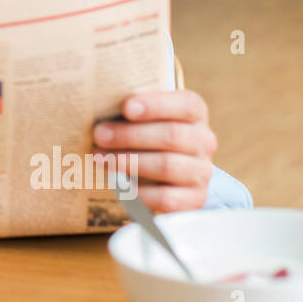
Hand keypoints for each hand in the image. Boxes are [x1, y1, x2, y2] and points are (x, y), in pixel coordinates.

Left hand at [92, 89, 217, 212]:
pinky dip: (139, 192)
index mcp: (194, 113)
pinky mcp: (194, 199)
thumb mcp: (140, 117)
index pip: (186, 105)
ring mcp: (201, 171)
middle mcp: (203, 141)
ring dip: (129, 162)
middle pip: (172, 135)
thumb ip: (128, 109)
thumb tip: (98, 102)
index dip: (157, 105)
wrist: (161, 174)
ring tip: (101, 159)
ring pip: (167, 165)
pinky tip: (118, 185)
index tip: (126, 107)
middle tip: (99, 135)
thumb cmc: (142, 134)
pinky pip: (167, 198)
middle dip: (131, 135)